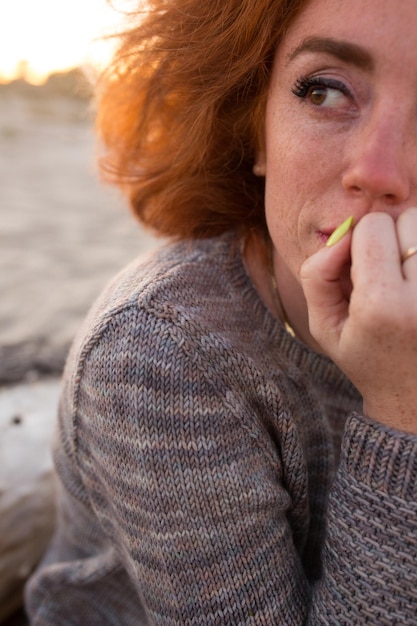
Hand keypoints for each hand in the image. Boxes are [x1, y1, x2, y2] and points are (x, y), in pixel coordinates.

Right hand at [301, 207, 416, 434]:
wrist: (414, 394)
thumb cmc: (365, 356)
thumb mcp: (323, 325)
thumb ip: (318, 274)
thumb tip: (344, 233)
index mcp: (382, 306)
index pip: (373, 227)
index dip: (357, 240)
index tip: (356, 268)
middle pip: (409, 219)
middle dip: (390, 237)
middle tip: (384, 272)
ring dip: (412, 242)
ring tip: (404, 276)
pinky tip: (413, 284)